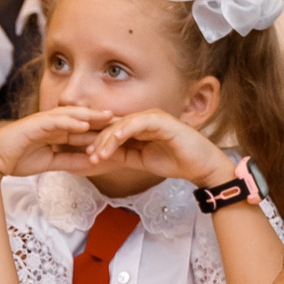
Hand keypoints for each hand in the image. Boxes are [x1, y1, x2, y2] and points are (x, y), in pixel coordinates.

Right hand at [0, 105, 110, 178]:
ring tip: (109, 116)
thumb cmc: (18, 159)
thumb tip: (90, 163)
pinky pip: (55, 121)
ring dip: (90, 115)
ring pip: (71, 116)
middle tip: (124, 117)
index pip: (83, 129)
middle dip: (102, 119)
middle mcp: (52, 124)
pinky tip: (83, 123)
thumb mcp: (51, 163)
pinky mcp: (34, 124)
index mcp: (56, 132)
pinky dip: (69, 122)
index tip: (121, 131)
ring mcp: (43, 121)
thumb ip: (70, 161)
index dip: (101, 129)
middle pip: (82, 119)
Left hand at [82, 108, 232, 188]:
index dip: (96, 141)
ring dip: (107, 139)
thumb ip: (122, 156)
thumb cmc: (174, 161)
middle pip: (112, 125)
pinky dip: (125, 131)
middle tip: (86, 154)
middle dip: (97, 139)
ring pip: (122, 124)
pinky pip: (139, 123)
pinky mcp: (162, 120)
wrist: (200, 166)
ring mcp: (152, 117)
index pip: (111, 131)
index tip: (82, 154)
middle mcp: (143, 119)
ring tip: (97, 154)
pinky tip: (114, 140)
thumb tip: (99, 157)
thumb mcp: (140, 161)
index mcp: (138, 127)